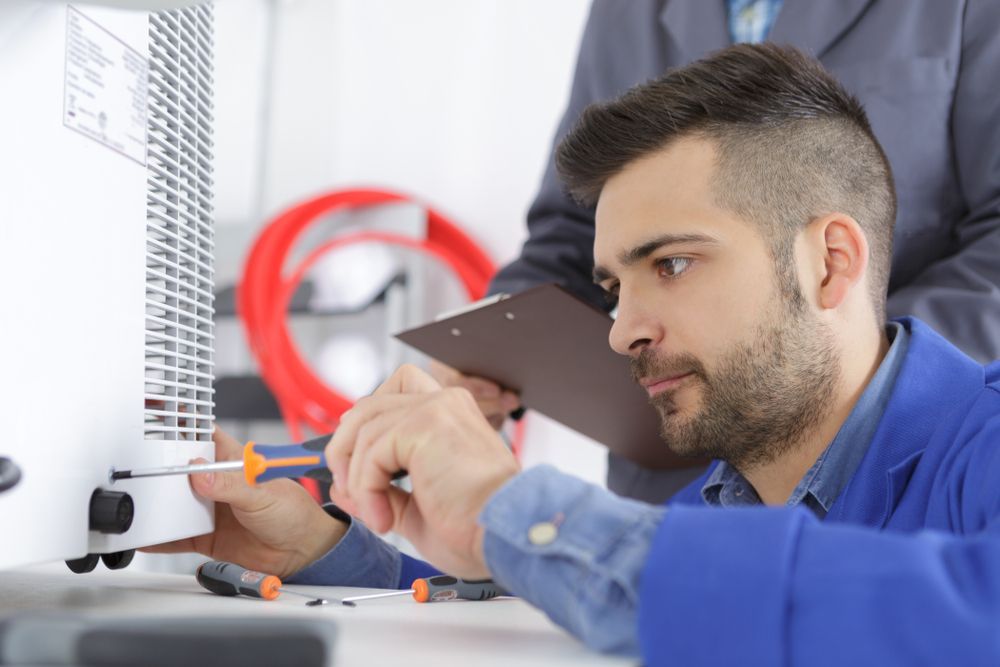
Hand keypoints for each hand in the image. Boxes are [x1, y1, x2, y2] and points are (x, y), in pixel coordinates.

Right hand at [142, 427, 347, 578]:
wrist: (302, 551)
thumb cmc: (292, 512)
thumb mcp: (262, 493)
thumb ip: (230, 485)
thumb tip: (200, 475)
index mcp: (231, 460)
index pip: (200, 437)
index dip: (178, 428)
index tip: (153, 422)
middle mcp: (215, 483)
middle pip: (177, 471)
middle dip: (157, 470)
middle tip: (135, 471)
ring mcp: (208, 509)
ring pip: (172, 503)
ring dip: (156, 505)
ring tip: (135, 504)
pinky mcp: (204, 536)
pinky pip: (175, 537)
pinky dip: (159, 538)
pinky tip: (144, 536)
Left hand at [326, 364, 520, 577]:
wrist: (505, 536)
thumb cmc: (478, 528)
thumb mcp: (417, 508)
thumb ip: (381, 490)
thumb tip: (341, 486)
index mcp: (450, 415)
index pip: (394, 393)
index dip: (365, 425)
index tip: (356, 466)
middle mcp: (444, 403)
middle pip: (369, 405)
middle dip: (346, 449)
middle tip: (351, 493)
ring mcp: (436, 408)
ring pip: (363, 429)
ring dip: (357, 479)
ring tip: (378, 517)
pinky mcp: (426, 424)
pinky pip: (371, 451)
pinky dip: (366, 489)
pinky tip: (384, 519)